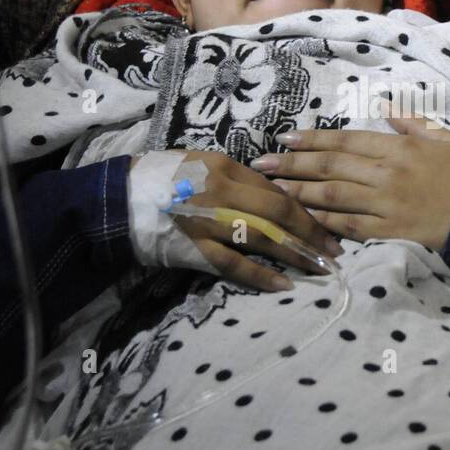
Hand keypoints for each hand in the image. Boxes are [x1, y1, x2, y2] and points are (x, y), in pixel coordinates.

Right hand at [131, 150, 341, 292]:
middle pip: (278, 212)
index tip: (327, 224)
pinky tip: (284, 285)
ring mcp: (208, 221)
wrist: (115, 200)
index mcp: (224, 166)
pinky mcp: (195, 248)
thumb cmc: (159, 178)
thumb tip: (269, 192)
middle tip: (334, 251)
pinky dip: (260, 276)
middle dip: (312, 233)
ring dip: (296, 255)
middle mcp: (220, 191)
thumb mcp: (199, 165)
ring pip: (263, 238)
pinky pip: (234, 264)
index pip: (275, 189)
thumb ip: (233, 178)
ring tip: (319, 269)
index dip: (305, 209)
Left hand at [249, 111, 449, 251]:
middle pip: (329, 166)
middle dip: (292, 164)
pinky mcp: (390, 232)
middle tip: (261, 164)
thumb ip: (411, 122)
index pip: (344, 140)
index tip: (285, 138)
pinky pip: (350, 226)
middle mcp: (385, 173)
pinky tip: (304, 218)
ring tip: (273, 189)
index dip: (311, 139)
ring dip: (299, 191)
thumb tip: (384, 107)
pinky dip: (324, 221)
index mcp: (397, 146)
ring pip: (332, 195)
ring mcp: (385, 204)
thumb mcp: (443, 135)